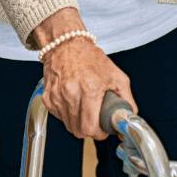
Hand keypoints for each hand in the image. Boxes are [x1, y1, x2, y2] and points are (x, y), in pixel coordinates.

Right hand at [36, 9, 134, 138]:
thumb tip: (129, 119)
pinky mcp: (48, 97)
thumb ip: (127, 100)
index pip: (90, 128)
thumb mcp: (116, 75)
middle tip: (94, 118)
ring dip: (77, 121)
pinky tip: (72, 101)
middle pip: (79, 130)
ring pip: (68, 125)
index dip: (99, 132)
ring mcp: (57, 95)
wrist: (66, 43)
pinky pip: (58, 116)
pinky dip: (66, 114)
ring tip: (83, 106)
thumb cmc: (90, 57)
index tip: (102, 128)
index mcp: (89, 88)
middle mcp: (71, 92)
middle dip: (89, 129)